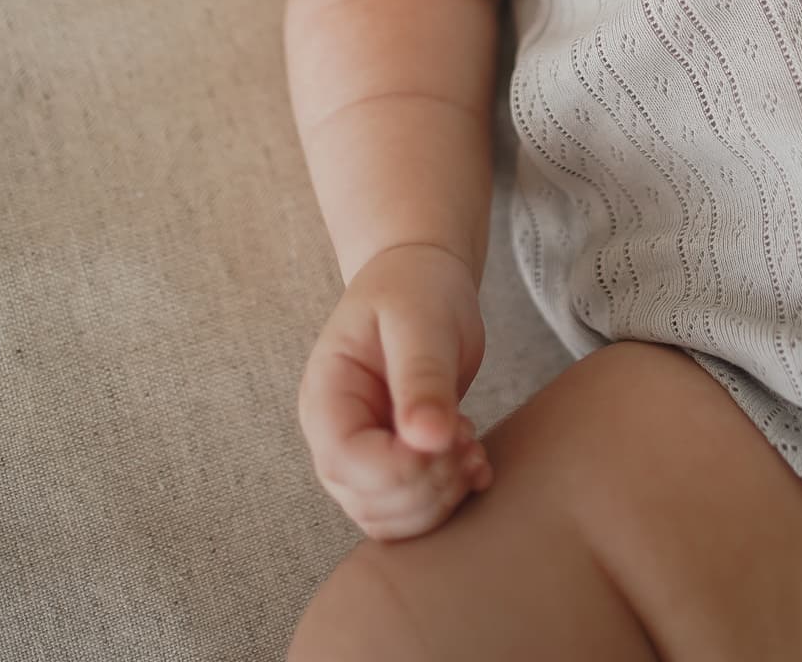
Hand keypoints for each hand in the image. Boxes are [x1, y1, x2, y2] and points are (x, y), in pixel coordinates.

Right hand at [298, 242, 493, 540]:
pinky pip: (411, 512)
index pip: (347, 462)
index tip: (452, 434)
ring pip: (388, 519)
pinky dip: (446, 501)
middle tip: (469, 438)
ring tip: (474, 449)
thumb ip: (422, 377)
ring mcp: (361, 457)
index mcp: (326, 396)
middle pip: (367, 501)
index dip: (402, 467)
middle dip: (427, 485)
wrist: (422, 282)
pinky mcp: (392, 465)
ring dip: (438, 499)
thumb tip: (427, 439)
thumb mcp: (420, 322)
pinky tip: (476, 463)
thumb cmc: (415, 290)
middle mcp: (334, 437)